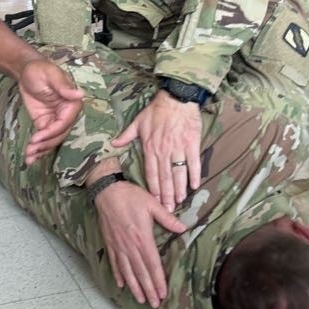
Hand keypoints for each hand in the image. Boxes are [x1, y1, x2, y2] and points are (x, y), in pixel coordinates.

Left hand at [18, 59, 83, 164]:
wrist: (27, 71)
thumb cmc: (40, 69)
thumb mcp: (51, 74)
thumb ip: (63, 86)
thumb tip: (79, 94)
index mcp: (72, 103)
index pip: (64, 122)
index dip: (51, 132)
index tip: (37, 137)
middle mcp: (67, 114)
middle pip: (59, 135)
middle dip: (45, 144)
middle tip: (31, 149)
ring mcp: (56, 120)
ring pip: (52, 140)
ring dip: (41, 150)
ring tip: (29, 157)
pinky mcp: (45, 124)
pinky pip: (44, 138)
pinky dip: (38, 149)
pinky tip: (30, 158)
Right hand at [95, 181, 186, 306]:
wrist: (107, 191)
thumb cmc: (130, 196)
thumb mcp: (152, 203)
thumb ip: (167, 218)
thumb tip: (183, 228)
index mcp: (142, 237)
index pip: (152, 264)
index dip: (158, 280)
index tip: (163, 293)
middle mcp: (130, 246)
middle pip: (141, 272)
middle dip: (148, 289)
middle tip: (154, 303)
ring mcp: (118, 246)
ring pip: (127, 271)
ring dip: (134, 286)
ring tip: (140, 299)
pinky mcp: (110, 243)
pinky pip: (114, 262)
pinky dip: (118, 274)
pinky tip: (121, 284)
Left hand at [112, 90, 201, 211]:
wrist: (176, 99)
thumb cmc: (156, 110)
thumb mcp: (138, 122)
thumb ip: (126, 136)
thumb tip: (113, 144)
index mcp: (150, 147)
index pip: (151, 172)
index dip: (153, 188)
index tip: (154, 200)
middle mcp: (164, 151)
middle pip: (165, 177)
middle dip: (167, 195)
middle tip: (169, 209)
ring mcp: (178, 148)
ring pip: (179, 172)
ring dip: (180, 188)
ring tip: (180, 201)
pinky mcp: (192, 144)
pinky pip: (194, 162)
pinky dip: (195, 175)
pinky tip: (195, 186)